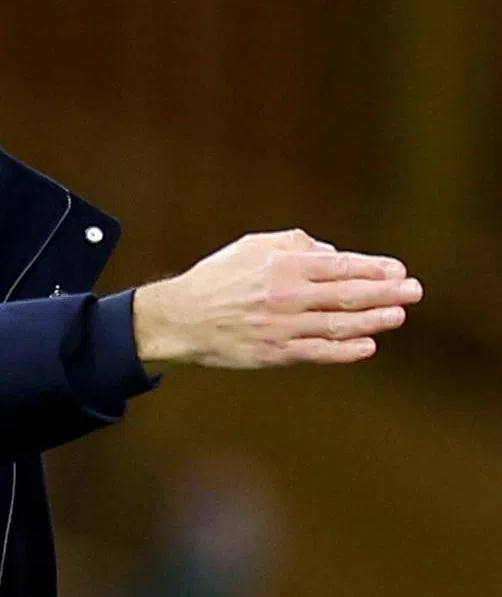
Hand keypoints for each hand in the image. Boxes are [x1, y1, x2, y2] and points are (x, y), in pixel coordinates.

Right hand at [132, 229, 422, 368]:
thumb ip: (292, 243)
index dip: (373, 267)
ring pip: (339, 325)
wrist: (183, 318)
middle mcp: (287, 296)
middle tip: (413, 291)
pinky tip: (368, 346)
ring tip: (398, 316)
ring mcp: (283, 327)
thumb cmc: (217, 278)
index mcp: (282, 266)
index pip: (340, 266)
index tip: (398, 269)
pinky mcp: (276, 353)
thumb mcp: (250, 246)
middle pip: (348, 295)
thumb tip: (331, 253)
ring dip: (374, 320)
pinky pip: (319, 352)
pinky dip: (346, 351)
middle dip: (386, 292)